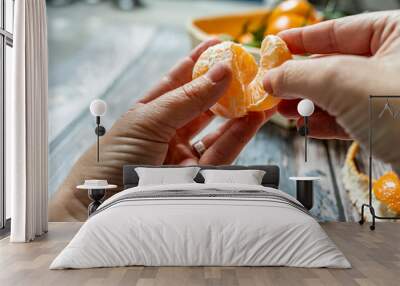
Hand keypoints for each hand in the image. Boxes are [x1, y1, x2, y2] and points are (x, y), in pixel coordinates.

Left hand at [50, 39, 275, 220]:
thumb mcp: (148, 120)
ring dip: (238, 112)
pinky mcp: (195, 176)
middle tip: (247, 71)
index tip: (219, 44)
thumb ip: (188, 98)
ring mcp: (182, 153)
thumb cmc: (113, 158)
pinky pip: (222, 152)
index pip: (177, 80)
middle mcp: (167, 131)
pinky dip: (239, 135)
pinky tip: (253, 118)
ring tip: (259, 94)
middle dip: (224, 87)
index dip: (198, 62)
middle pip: (201, 104)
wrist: (103, 204)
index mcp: (150, 112)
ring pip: (216, 129)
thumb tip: (221, 72)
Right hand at [263, 11, 399, 167]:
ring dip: (307, 104)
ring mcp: (391, 95)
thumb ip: (300, 75)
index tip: (276, 47)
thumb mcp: (343, 81)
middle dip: (300, 79)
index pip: (338, 30)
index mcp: (398, 34)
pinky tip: (304, 126)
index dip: (301, 39)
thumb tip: (272, 77)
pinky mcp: (389, 124)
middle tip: (272, 85)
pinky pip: (349, 118)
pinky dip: (323, 123)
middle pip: (334, 65)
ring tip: (282, 108)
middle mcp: (395, 63)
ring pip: (338, 94)